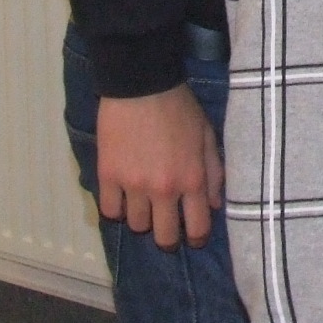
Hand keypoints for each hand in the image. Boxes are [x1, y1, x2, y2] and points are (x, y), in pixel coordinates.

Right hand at [96, 85, 223, 248]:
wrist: (141, 83)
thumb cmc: (180, 107)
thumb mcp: (207, 136)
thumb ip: (214, 173)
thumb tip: (214, 206)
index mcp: (192, 180)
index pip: (197, 228)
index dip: (196, 239)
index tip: (193, 238)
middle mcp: (163, 189)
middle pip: (163, 236)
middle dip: (167, 238)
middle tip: (165, 228)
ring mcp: (133, 185)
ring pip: (136, 225)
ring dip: (142, 219)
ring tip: (143, 205)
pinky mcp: (107, 176)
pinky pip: (109, 210)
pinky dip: (117, 208)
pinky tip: (123, 197)